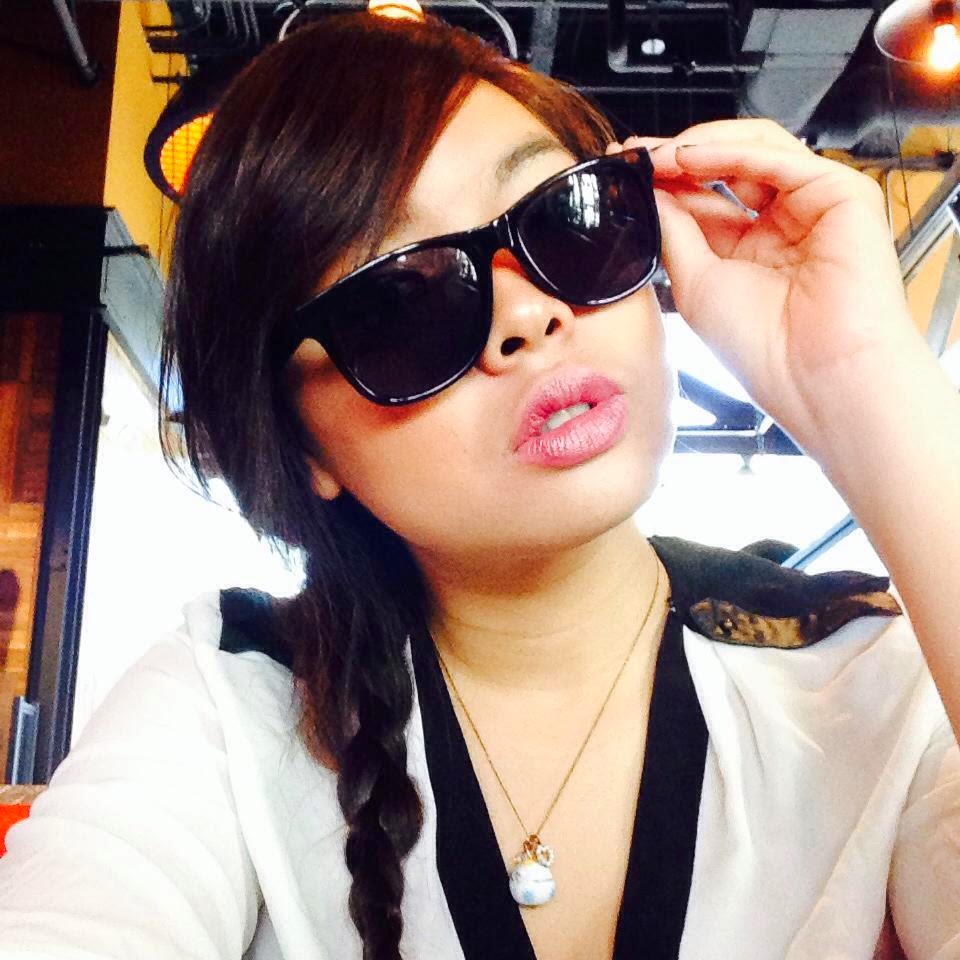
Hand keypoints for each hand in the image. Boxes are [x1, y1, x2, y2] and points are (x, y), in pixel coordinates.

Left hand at [609, 120, 920, 455]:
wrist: (816, 376)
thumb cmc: (762, 348)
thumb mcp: (696, 283)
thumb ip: (674, 232)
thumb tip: (650, 194)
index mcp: (748, 250)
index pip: (703, 198)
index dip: (664, 182)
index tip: (624, 171)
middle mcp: (781, 225)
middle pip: (728, 167)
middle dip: (677, 158)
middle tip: (635, 156)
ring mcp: (812, 206)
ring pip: (754, 150)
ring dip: (700, 147)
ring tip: (656, 157)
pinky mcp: (841, 194)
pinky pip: (780, 157)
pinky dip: (731, 151)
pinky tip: (689, 158)